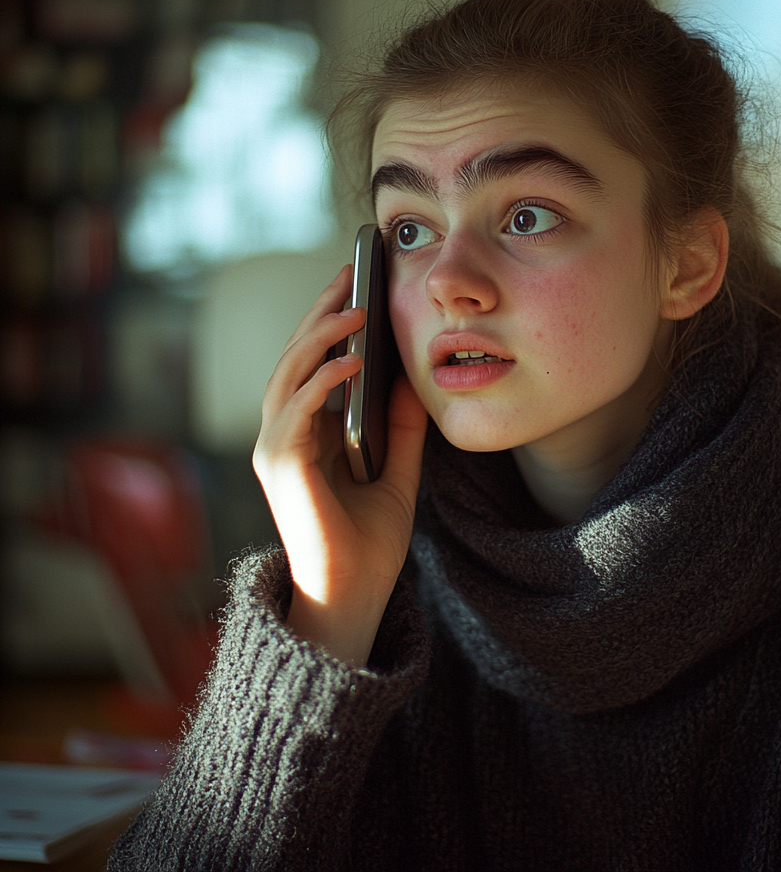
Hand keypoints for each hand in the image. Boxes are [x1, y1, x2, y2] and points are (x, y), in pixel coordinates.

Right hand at [252, 265, 427, 665]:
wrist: (355, 597)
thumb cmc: (370, 542)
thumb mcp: (398, 471)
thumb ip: (401, 427)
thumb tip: (412, 377)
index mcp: (308, 435)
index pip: (313, 366)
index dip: (330, 324)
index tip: (355, 286)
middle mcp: (284, 436)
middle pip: (296, 359)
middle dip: (322, 315)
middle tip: (349, 275)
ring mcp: (276, 450)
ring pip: (288, 375)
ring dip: (319, 337)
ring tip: (353, 306)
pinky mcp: (280, 467)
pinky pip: (296, 410)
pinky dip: (321, 382)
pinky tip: (351, 360)